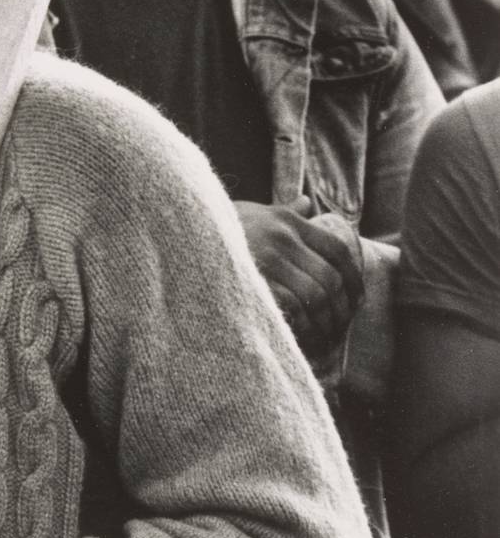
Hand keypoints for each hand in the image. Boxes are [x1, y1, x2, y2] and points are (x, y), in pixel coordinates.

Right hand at [234, 198, 362, 354]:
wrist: (181, 231)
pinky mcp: (255, 280)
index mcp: (287, 221)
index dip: (354, 278)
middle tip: (340, 327)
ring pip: (316, 295)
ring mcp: (268, 258)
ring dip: (325, 321)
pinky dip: (304, 324)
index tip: (355, 299)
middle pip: (331, 278)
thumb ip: (285, 210)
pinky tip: (303, 334)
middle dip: (341, 308)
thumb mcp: (255, 211)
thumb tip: (307, 202)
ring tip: (323, 336)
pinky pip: (293, 306)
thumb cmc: (219, 227)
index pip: (338, 249)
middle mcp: (282, 236)